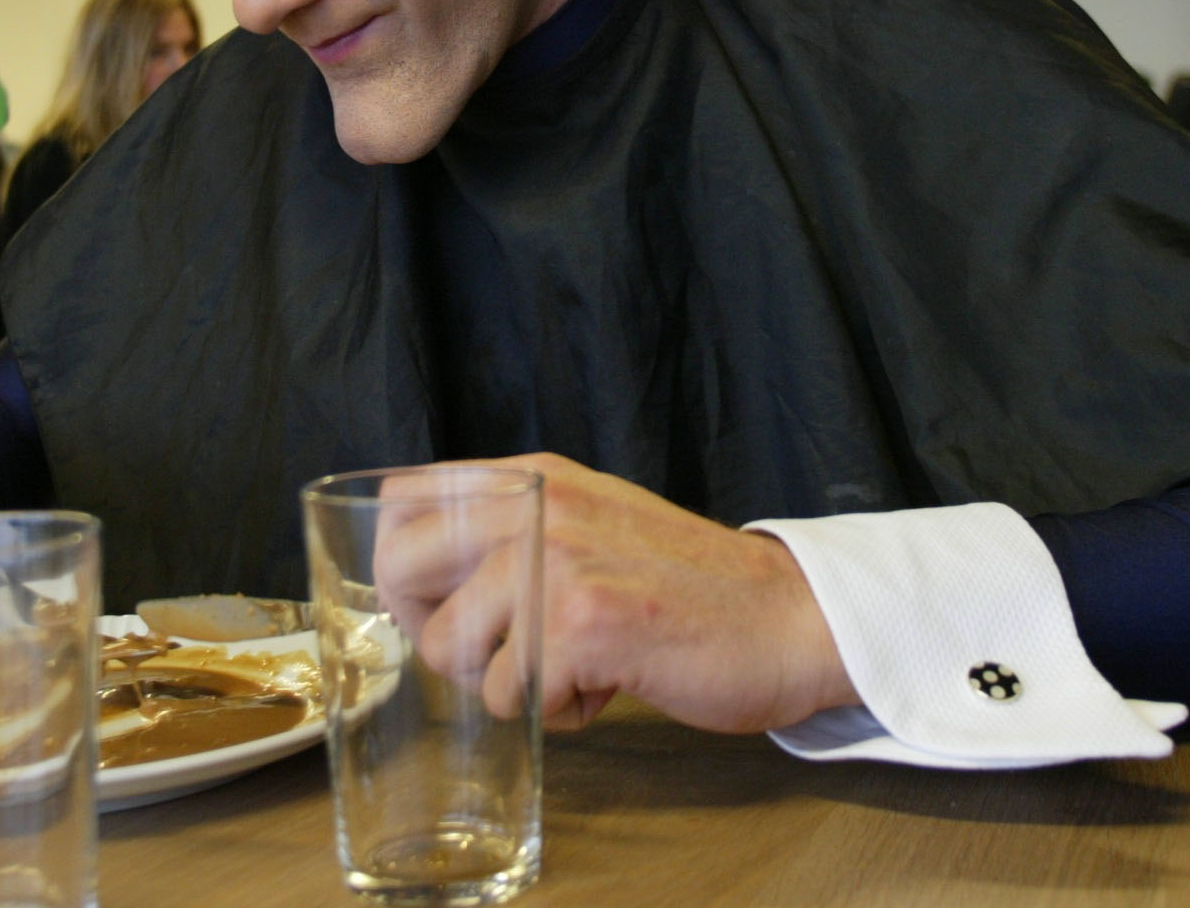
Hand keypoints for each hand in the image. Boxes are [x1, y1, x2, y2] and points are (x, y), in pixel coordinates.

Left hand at [371, 453, 855, 734]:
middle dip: (432, 628)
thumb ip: (517, 531)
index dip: (401, 564)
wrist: (790, 618)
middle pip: (398, 568)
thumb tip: (426, 576)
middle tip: (497, 649)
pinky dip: (556, 710)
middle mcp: (536, 505)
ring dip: (502, 679)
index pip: (402, 499)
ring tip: (572, 665)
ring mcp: (555, 560)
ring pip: (449, 647)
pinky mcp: (581, 623)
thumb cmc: (688, 586)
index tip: (440, 602)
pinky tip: (608, 685)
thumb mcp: (592, 523)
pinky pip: (509, 694)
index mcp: (534, 478)